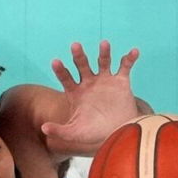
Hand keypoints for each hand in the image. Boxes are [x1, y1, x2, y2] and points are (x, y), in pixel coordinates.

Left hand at [41, 41, 140, 156]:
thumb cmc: (94, 133)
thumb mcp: (75, 133)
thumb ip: (60, 130)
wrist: (117, 133)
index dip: (60, 70)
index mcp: (76, 92)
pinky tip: (134, 51)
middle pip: (82, 65)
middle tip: (75, 46)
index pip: (66, 78)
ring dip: (104, 52)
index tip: (55, 62)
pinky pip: (125, 66)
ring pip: (103, 62)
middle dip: (79, 56)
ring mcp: (105, 80)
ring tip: (104, 44)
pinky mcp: (121, 81)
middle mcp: (89, 82)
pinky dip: (130, 58)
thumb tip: (43, 128)